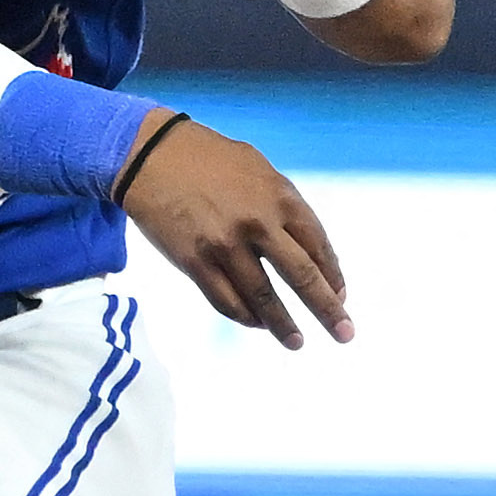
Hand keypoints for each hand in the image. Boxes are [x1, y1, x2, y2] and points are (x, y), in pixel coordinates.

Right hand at [118, 114, 350, 348]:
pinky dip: (245, 317)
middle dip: (328, 311)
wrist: (151, 154)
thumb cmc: (211, 159)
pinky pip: (226, 301)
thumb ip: (284, 207)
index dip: (333, 277)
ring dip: (282, 325)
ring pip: (263, 298)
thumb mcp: (260, 171)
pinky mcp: (195, 261)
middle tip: (345, 335)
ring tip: (296, 342)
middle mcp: (258, 223)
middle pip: (302, 277)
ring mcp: (225, 245)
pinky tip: (256, 323)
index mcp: (281, 197)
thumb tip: (309, 250)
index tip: (340, 296)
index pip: (319, 247)